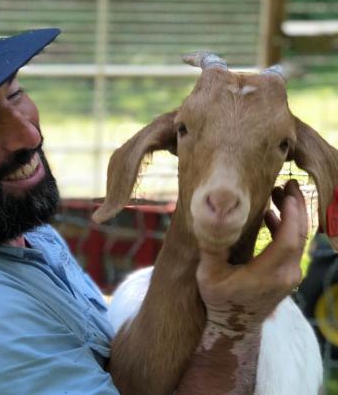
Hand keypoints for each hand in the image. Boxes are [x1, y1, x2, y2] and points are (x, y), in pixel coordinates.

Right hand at [196, 179, 307, 332]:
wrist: (234, 325)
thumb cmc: (219, 299)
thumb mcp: (208, 275)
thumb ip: (213, 247)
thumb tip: (211, 219)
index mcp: (270, 274)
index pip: (290, 239)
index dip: (291, 214)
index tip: (286, 192)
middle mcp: (286, 275)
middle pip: (300, 235)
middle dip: (296, 207)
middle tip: (287, 183)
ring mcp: (290, 276)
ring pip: (299, 240)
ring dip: (291, 215)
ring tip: (278, 193)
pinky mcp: (287, 276)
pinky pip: (293, 247)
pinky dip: (286, 228)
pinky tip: (271, 216)